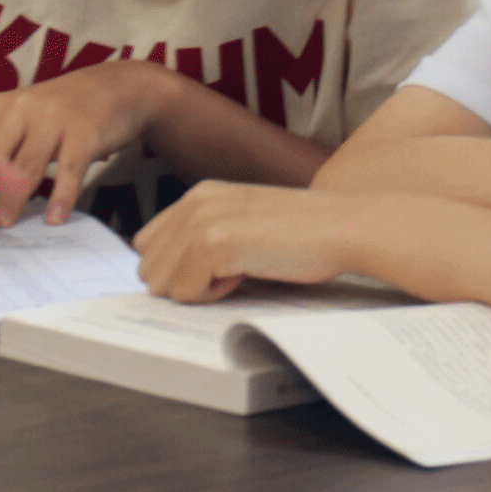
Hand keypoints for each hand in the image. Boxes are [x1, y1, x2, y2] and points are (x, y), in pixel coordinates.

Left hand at [0, 61, 172, 226]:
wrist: (114, 86)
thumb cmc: (58, 109)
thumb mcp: (19, 114)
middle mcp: (23, 108)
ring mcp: (55, 120)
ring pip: (25, 166)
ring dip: (12, 199)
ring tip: (2, 224)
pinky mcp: (85, 134)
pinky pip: (68, 171)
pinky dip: (60, 198)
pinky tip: (54, 219)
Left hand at [133, 181, 367, 302]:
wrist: (343, 227)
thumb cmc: (303, 234)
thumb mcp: (243, 222)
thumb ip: (204, 236)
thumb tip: (165, 276)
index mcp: (199, 194)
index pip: (147, 244)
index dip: (174, 269)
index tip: (209, 272)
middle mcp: (195, 202)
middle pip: (149, 267)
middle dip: (182, 282)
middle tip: (228, 272)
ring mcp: (202, 221)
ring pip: (162, 283)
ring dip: (197, 290)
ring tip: (238, 272)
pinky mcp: (214, 244)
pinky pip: (185, 292)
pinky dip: (213, 296)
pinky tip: (246, 274)